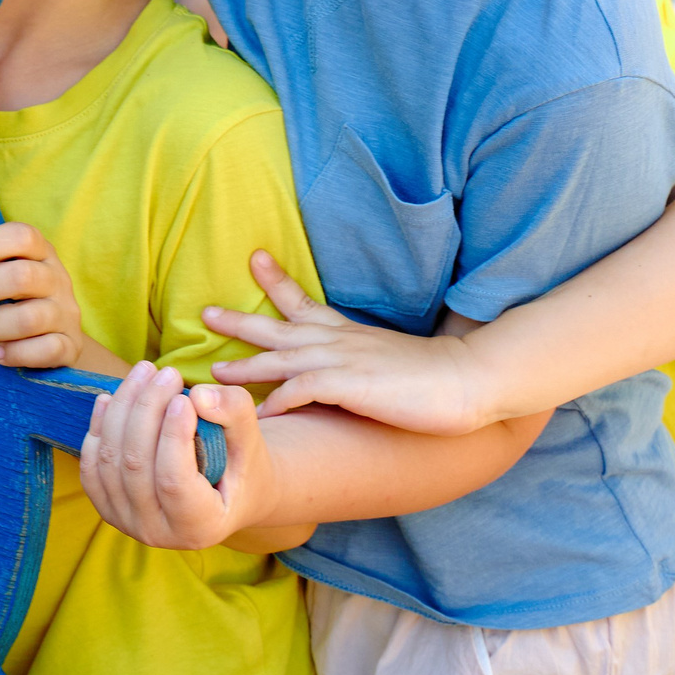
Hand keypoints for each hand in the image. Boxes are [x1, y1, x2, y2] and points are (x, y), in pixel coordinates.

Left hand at [0, 222, 107, 369]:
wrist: (58, 342)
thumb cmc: (17, 300)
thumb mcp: (8, 272)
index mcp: (41, 253)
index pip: (22, 236)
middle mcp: (57, 280)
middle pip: (22, 276)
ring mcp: (65, 314)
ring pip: (30, 318)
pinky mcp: (69, 346)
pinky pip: (47, 350)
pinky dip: (16, 353)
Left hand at [80, 365, 273, 550]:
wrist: (223, 490)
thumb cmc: (242, 464)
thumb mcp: (251, 439)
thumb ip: (234, 413)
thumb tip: (198, 395)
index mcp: (200, 526)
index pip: (174, 481)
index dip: (173, 435)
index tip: (184, 395)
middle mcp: (158, 533)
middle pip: (136, 465)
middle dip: (147, 409)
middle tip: (167, 372)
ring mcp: (126, 522)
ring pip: (110, 459)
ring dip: (123, 408)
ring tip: (144, 372)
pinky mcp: (106, 506)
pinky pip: (90, 464)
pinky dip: (98, 427)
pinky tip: (111, 398)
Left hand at [206, 250, 498, 435]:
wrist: (469, 379)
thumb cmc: (436, 376)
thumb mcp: (391, 358)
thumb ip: (366, 357)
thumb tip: (353, 366)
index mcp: (349, 334)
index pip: (306, 301)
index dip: (277, 282)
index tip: (255, 259)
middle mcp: (340, 342)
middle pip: (280, 325)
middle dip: (240, 319)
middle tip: (205, 311)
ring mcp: (344, 362)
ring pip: (282, 358)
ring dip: (245, 366)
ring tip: (212, 373)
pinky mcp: (351, 385)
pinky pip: (303, 390)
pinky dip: (278, 401)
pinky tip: (260, 416)